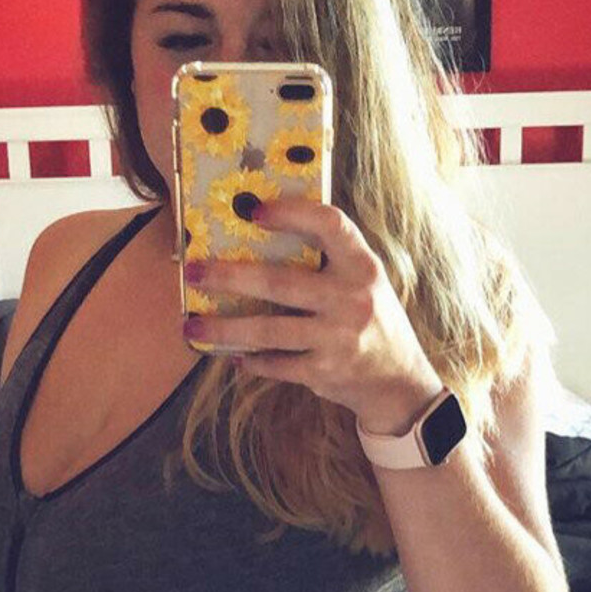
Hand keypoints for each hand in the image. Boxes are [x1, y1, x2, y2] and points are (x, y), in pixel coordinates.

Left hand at [182, 196, 444, 433]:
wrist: (398, 381)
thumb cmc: (371, 321)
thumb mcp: (364, 282)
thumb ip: (329, 261)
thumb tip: (260, 236)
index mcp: (362, 266)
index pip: (329, 225)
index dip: (292, 213)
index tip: (253, 210)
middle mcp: (352, 299)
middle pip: (280, 282)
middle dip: (229, 277)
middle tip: (193, 270)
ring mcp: (338, 338)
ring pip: (268, 330)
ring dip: (224, 328)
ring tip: (192, 324)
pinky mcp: (325, 371)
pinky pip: (276, 364)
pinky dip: (252, 360)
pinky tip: (232, 354)